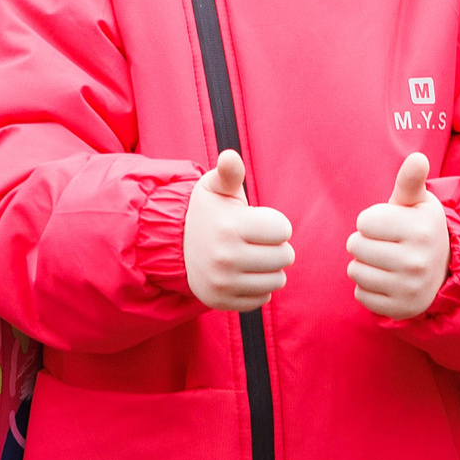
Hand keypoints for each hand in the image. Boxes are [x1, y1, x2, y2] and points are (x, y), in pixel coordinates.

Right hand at [184, 151, 292, 312]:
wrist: (175, 245)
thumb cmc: (207, 212)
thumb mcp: (214, 187)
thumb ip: (229, 172)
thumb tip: (230, 157)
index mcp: (229, 227)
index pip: (283, 230)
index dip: (275, 224)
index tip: (259, 223)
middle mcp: (225, 257)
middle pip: (284, 257)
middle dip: (276, 246)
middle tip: (258, 241)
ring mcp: (223, 283)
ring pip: (277, 280)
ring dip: (271, 268)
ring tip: (253, 257)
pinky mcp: (222, 302)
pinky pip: (262, 299)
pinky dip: (258, 287)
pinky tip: (244, 274)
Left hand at [348, 153, 450, 319]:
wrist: (442, 271)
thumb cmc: (419, 228)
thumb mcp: (418, 202)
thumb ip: (411, 180)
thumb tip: (417, 158)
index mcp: (422, 229)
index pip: (364, 221)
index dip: (371, 221)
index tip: (388, 225)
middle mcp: (418, 261)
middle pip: (356, 246)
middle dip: (364, 242)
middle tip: (384, 244)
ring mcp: (410, 288)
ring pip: (355, 271)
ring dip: (363, 264)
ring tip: (383, 261)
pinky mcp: (400, 309)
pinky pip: (360, 295)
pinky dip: (367, 287)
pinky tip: (386, 280)